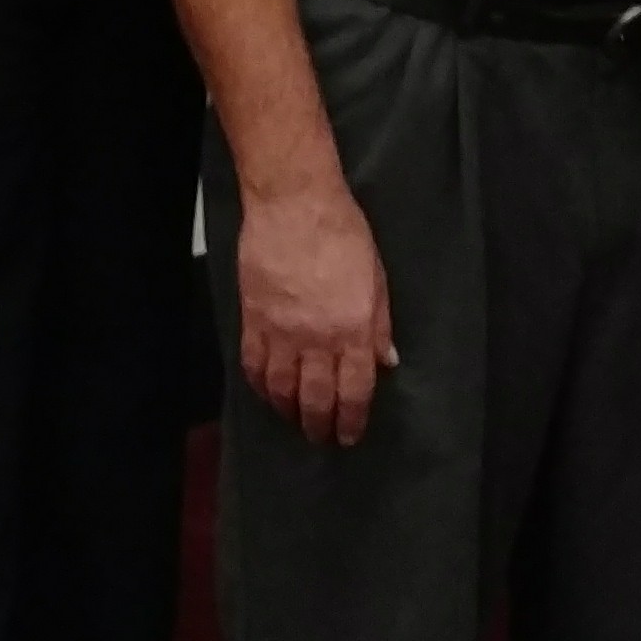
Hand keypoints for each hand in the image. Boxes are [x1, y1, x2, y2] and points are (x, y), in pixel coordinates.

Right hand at [238, 174, 397, 445]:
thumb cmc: (343, 233)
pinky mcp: (254, 321)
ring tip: (295, 418)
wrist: (294, 204)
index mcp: (354, 329)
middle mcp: (317, 339)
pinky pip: (254, 367)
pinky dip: (260, 387)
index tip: (350, 435)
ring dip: (289, 412)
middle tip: (322, 436)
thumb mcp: (376, 277)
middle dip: (320, 425)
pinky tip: (268, 392)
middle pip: (316, 399)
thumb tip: (386, 362)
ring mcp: (281, 332)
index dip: (352, 420)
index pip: (355, 390)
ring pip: (282, 390)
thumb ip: (379, 324)